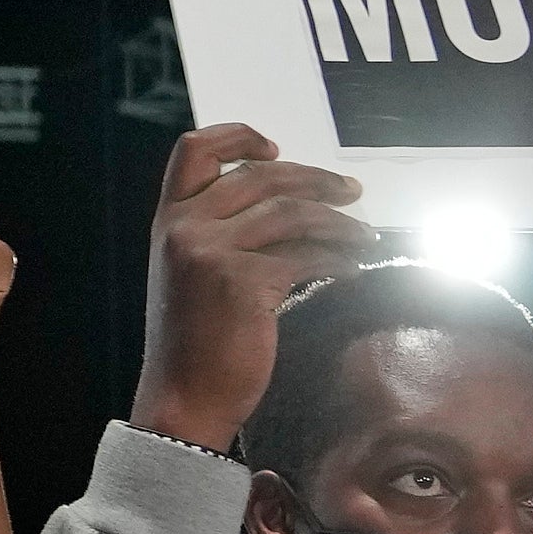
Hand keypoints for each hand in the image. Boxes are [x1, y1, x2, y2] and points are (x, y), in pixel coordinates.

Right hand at [131, 125, 376, 452]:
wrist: (183, 396)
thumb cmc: (193, 342)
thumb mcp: (187, 274)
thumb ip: (215, 235)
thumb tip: (284, 208)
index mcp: (168, 220)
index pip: (194, 150)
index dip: (237, 136)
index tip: (274, 148)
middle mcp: (184, 227)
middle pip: (260, 176)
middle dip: (315, 180)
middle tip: (351, 191)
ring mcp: (211, 252)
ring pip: (289, 212)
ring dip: (338, 221)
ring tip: (364, 236)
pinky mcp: (243, 282)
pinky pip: (305, 256)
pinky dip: (337, 259)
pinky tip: (352, 268)